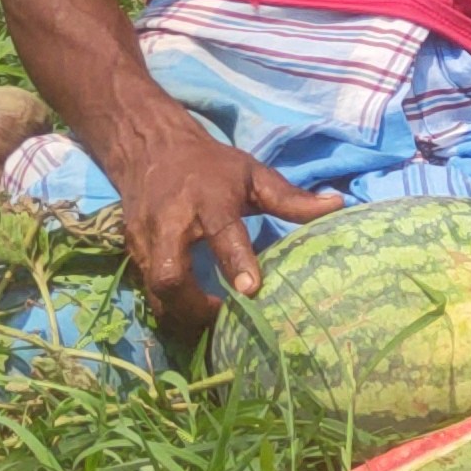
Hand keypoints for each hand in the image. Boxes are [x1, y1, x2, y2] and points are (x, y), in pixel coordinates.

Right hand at [108, 124, 341, 335]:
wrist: (148, 147)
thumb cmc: (209, 165)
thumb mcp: (251, 173)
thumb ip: (290, 198)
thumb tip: (337, 206)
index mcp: (208, 199)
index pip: (222, 233)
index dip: (236, 263)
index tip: (252, 290)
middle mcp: (170, 222)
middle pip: (171, 274)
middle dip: (195, 305)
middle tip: (224, 317)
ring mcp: (145, 239)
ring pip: (155, 290)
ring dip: (182, 313)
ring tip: (211, 323)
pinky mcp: (132, 251)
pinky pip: (147, 288)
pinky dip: (169, 305)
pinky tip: (191, 312)